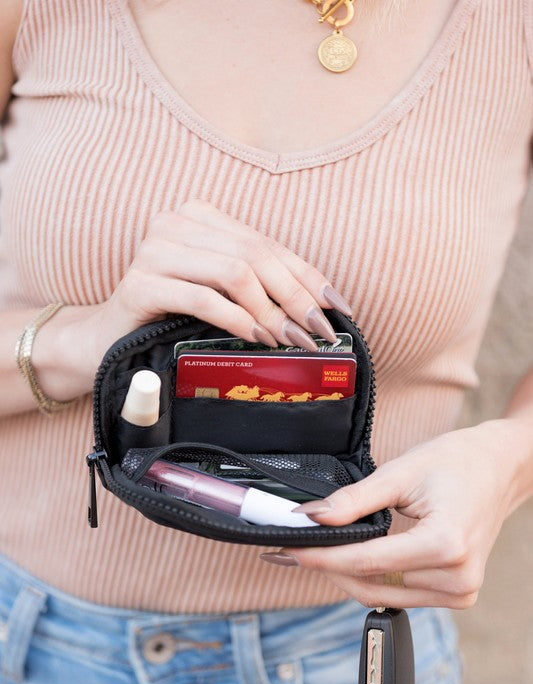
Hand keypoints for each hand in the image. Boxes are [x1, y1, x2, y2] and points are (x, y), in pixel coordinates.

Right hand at [33, 198, 352, 401]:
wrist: (108, 340)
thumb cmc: (171, 317)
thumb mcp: (220, 293)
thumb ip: (257, 286)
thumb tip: (316, 309)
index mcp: (201, 216)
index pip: (268, 244)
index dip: (309, 277)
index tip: (338, 309)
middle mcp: (176, 223)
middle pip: (256, 255)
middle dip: (296, 297)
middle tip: (319, 333)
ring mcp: (154, 250)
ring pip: (234, 272)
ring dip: (270, 311)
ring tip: (288, 340)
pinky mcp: (140, 284)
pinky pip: (203, 297)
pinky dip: (237, 319)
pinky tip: (256, 338)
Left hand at [260, 420, 521, 609]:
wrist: (501, 468)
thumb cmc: (456, 462)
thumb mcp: (400, 472)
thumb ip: (354, 501)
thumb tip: (309, 518)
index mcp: (445, 543)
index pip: (366, 561)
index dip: (320, 557)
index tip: (285, 550)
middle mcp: (456, 577)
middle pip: (370, 584)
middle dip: (328, 567)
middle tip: (292, 548)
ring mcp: (460, 591)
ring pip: (382, 595)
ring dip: (348, 575)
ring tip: (320, 550)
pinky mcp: (458, 595)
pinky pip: (400, 594)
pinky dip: (373, 578)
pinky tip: (354, 558)